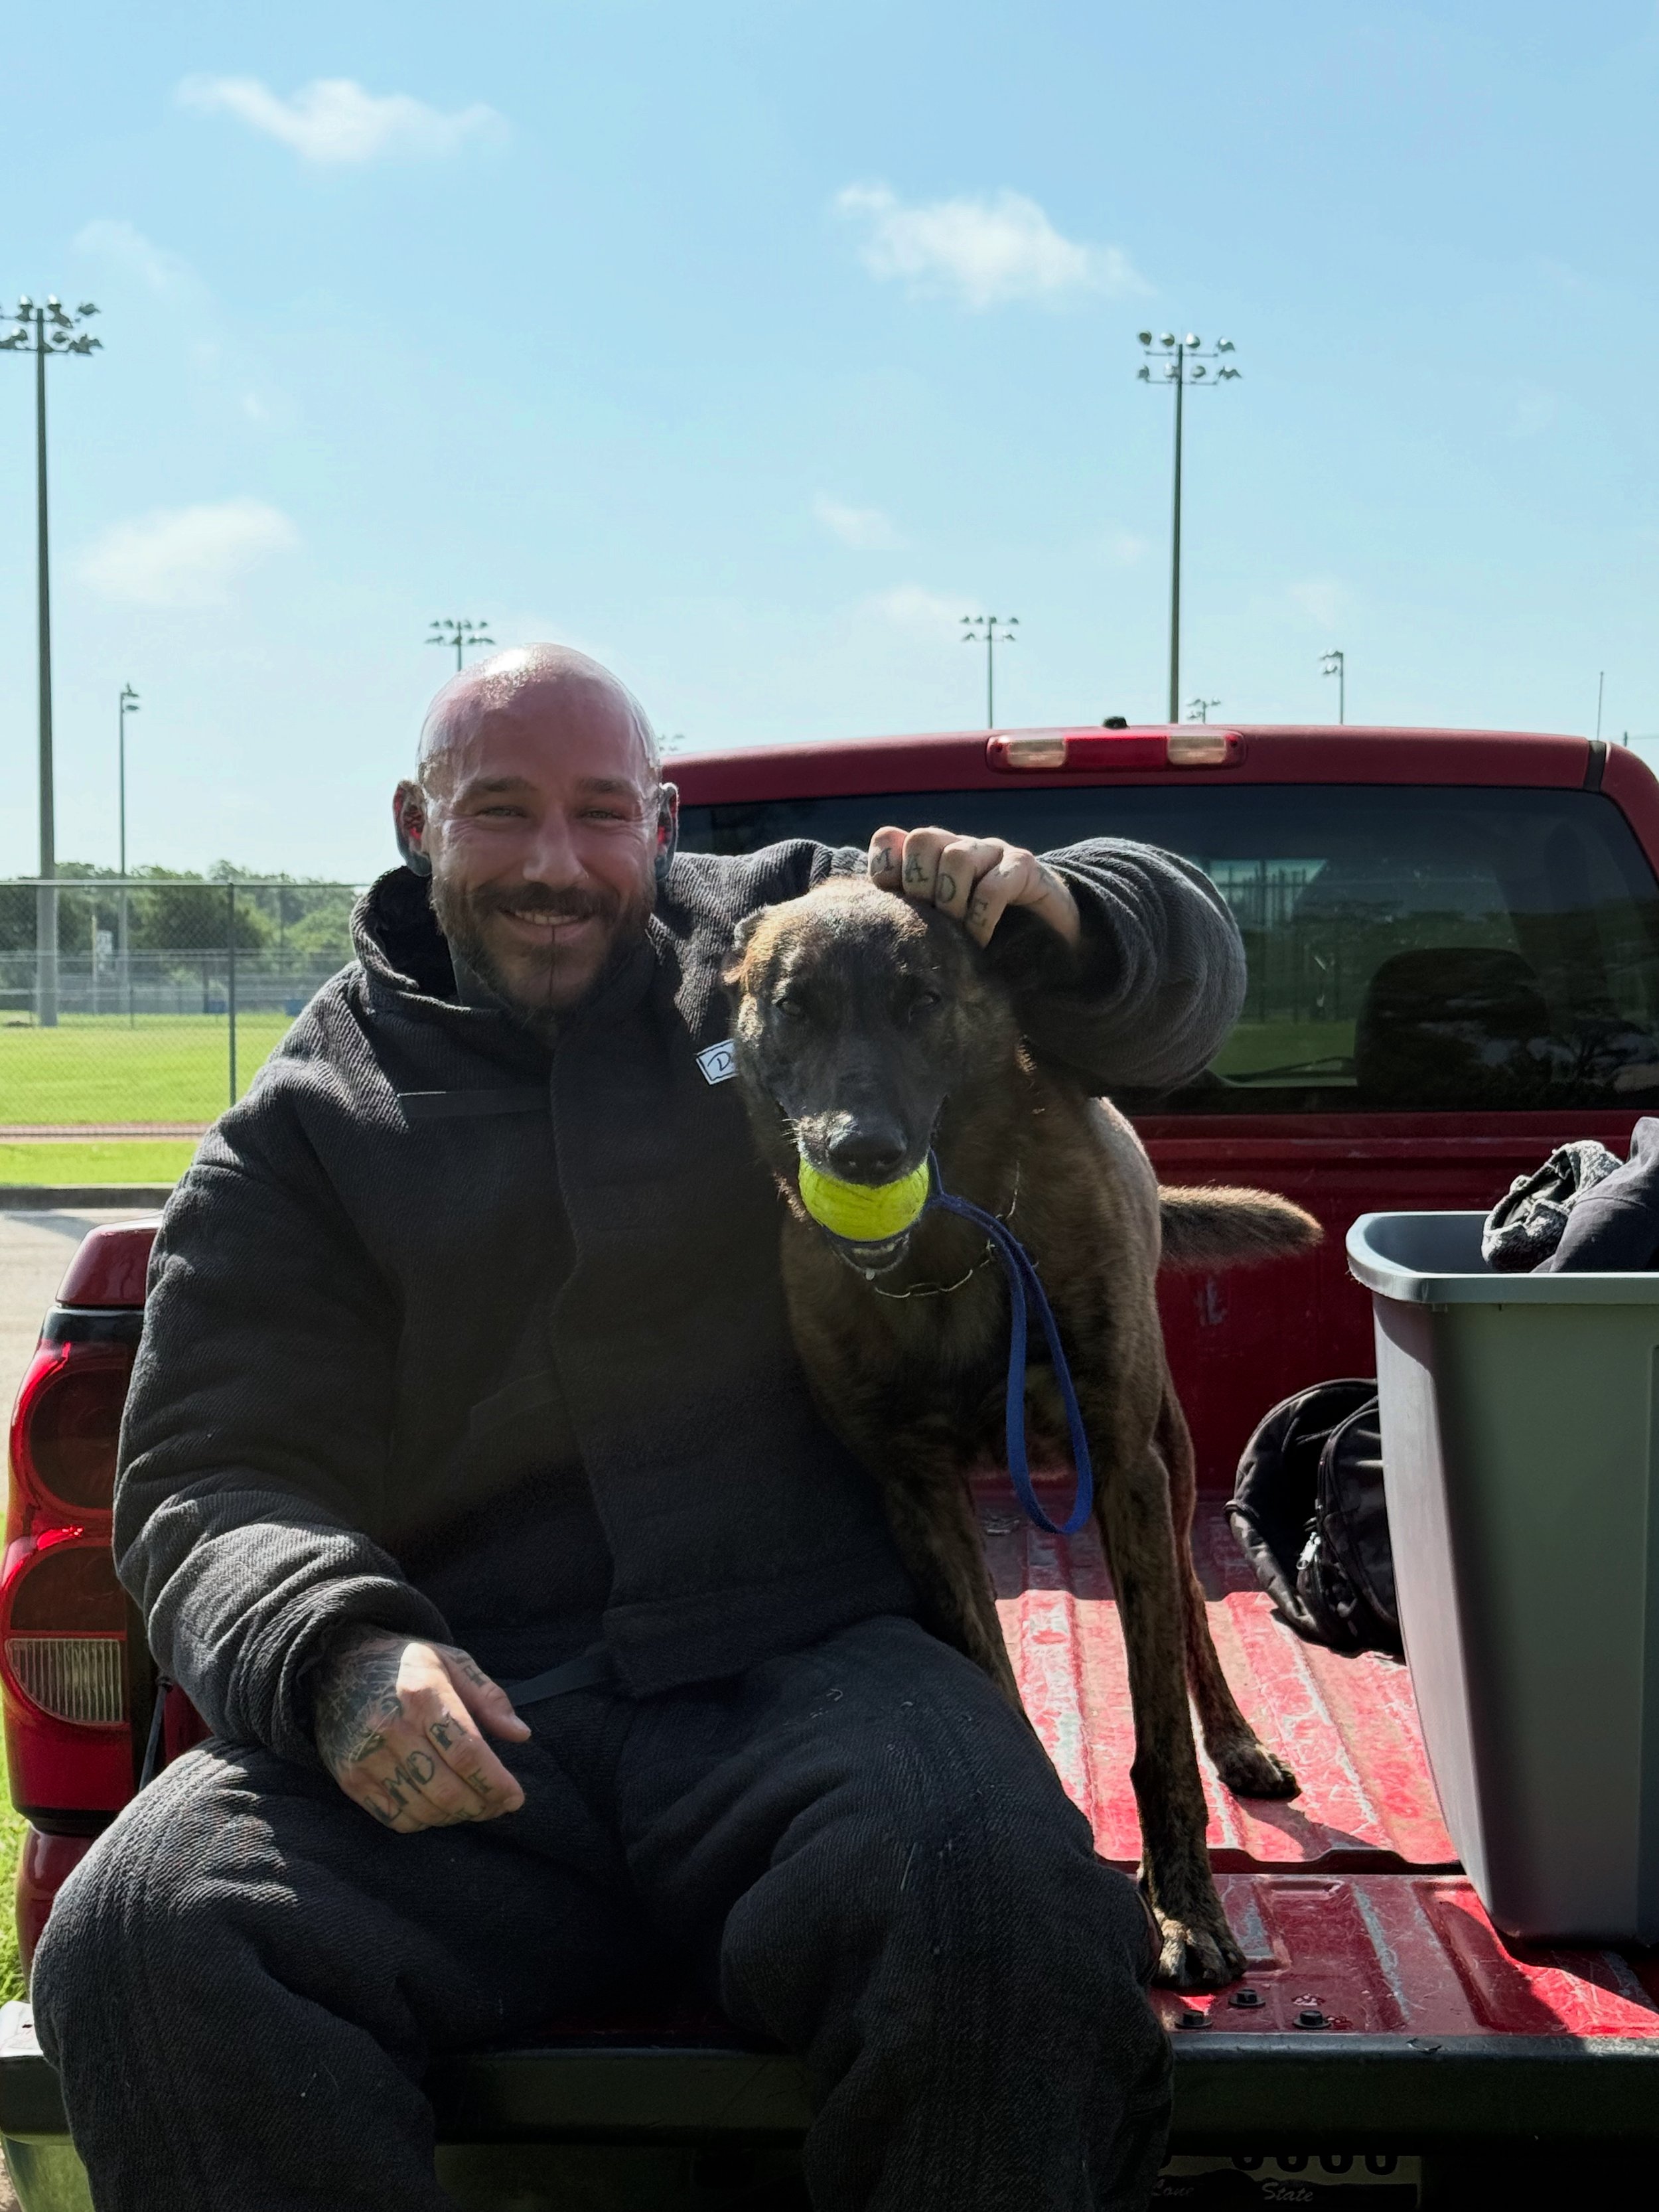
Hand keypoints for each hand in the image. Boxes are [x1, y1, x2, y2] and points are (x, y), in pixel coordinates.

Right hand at [312, 1626, 530, 1832]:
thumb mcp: (452, 1661)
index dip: (495, 1783)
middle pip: (447, 1789)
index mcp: (423, 1694)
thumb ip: (489, 1697)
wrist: (339, 1664)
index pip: (467, 1754)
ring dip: (455, 1817)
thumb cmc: (405, 1664)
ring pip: (423, 1810)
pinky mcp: (350, 1778)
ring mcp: (367, 1757)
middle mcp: (392, 1728)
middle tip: (499, 1806)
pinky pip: (395, 1818)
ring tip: (472, 1806)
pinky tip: (438, 1808)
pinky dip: (423, 1822)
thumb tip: (521, 1734)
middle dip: (481, 1806)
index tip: (515, 1797)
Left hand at [867, 826, 1079, 948]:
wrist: (1050, 941)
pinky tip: (981, 941)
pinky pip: (994, 884)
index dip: (885, 870)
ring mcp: (992, 851)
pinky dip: (981, 917)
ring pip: (957, 857)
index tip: (893, 905)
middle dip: (920, 886)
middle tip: (932, 924)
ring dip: (952, 902)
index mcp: (930, 857)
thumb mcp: (938, 928)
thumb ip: (907, 914)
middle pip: (922, 840)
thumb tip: (871, 920)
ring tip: (959, 935)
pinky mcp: (1024, 866)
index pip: (890, 840)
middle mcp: (958, 846)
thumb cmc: (984, 936)